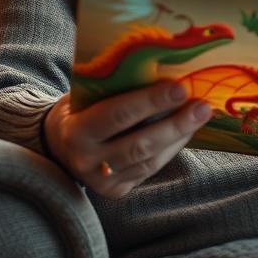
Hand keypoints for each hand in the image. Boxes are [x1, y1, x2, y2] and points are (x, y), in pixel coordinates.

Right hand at [42, 80, 211, 198]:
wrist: (57, 145)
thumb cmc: (77, 109)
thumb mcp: (84, 94)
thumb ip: (113, 88)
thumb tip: (162, 67)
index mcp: (76, 131)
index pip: (118, 115)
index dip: (151, 102)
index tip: (180, 87)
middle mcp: (87, 161)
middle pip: (140, 144)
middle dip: (175, 124)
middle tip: (201, 105)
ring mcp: (102, 181)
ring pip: (150, 161)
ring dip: (179, 137)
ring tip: (200, 115)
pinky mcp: (116, 191)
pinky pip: (150, 170)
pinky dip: (171, 149)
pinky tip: (186, 132)